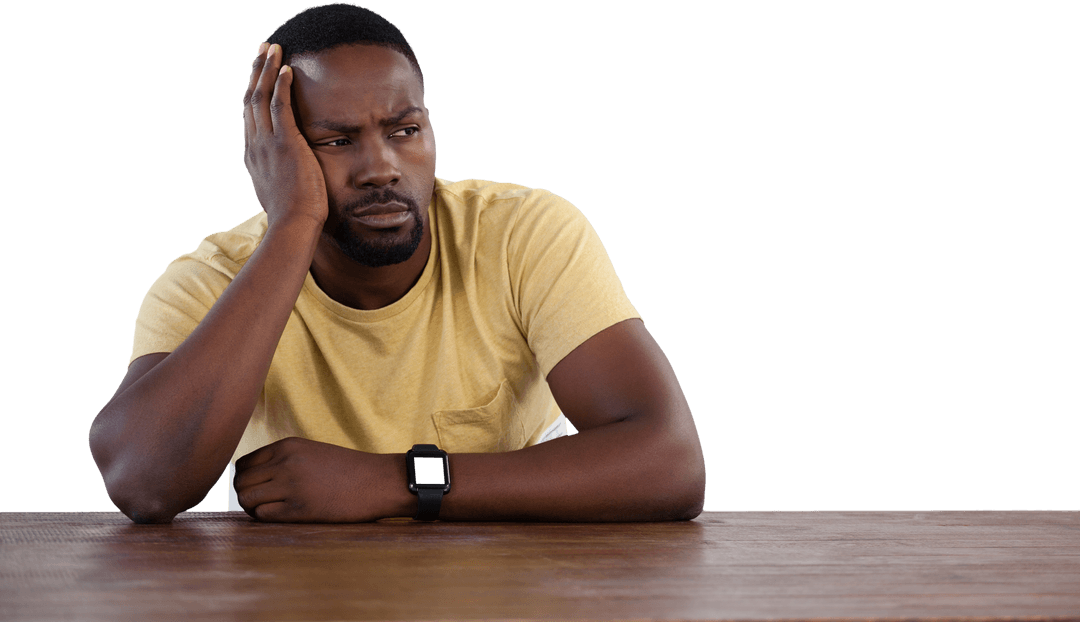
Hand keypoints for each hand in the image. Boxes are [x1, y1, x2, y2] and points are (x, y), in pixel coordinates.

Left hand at [234, 437, 401, 521]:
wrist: (378, 482)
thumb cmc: (347, 470)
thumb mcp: (312, 452)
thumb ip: (283, 460)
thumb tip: (251, 479)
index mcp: (287, 446)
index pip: (243, 464)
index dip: (247, 479)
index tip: (260, 489)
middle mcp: (285, 462)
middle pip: (241, 482)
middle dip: (247, 495)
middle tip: (263, 503)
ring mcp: (292, 485)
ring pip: (246, 498)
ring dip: (253, 508)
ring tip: (271, 510)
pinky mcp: (300, 508)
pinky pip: (262, 515)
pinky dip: (266, 518)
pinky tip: (283, 516)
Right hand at [243, 42, 327, 228]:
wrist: (292, 225)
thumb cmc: (291, 215)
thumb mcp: (277, 190)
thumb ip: (276, 175)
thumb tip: (282, 173)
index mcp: (252, 154)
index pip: (250, 114)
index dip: (254, 90)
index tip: (258, 74)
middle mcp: (254, 144)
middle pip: (251, 99)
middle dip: (257, 72)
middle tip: (263, 50)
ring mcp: (267, 143)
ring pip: (261, 97)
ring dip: (267, 70)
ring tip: (273, 49)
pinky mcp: (284, 143)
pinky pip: (279, 106)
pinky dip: (281, 85)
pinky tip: (287, 69)